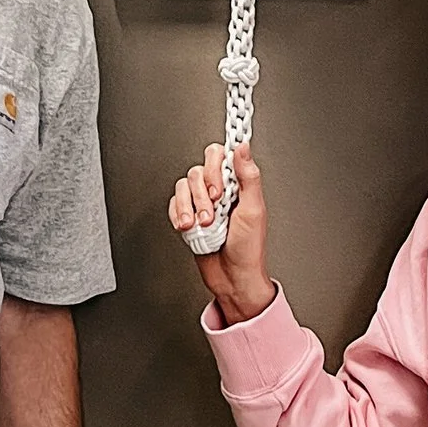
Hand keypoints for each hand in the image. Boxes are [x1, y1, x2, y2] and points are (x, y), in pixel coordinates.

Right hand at [169, 144, 274, 324]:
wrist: (233, 278)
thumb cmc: (248, 249)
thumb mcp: (253, 209)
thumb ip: (248, 176)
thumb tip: (243, 148)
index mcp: (238, 184)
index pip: (220, 156)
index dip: (215, 166)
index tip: (219, 184)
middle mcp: (219, 190)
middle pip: (197, 171)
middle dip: (202, 193)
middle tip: (214, 210)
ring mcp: (201, 203)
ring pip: (183, 187)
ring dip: (190, 207)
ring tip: (204, 225)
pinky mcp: (188, 216)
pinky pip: (174, 204)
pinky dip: (179, 216)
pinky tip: (190, 228)